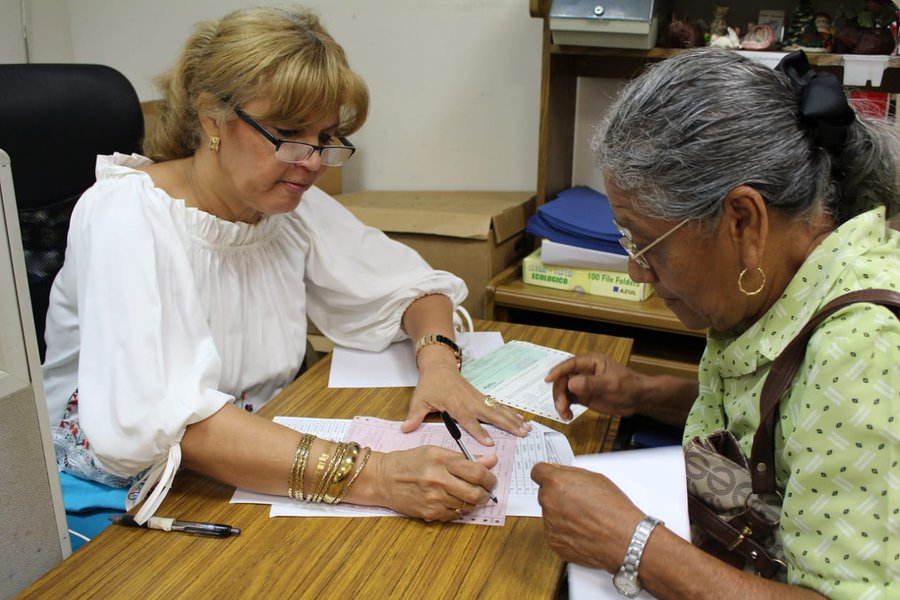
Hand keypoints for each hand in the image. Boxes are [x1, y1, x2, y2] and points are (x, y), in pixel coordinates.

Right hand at [369, 446, 497, 520]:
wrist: (383, 479)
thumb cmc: (410, 462)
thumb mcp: (435, 452)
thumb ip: (464, 458)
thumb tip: (491, 460)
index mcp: (440, 459)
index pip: (476, 471)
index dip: (489, 477)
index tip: (491, 478)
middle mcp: (437, 479)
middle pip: (475, 493)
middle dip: (486, 493)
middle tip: (485, 490)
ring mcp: (433, 498)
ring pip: (467, 506)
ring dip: (473, 502)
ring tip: (467, 494)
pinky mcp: (429, 513)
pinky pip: (455, 515)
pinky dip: (459, 509)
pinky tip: (453, 501)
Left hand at [402, 358, 530, 444]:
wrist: (439, 366)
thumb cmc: (430, 385)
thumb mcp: (419, 399)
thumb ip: (414, 415)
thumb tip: (405, 429)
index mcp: (456, 405)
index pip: (469, 421)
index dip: (479, 432)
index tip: (490, 443)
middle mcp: (470, 402)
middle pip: (491, 415)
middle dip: (506, 424)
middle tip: (521, 433)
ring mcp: (478, 399)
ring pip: (498, 410)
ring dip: (513, 419)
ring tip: (527, 428)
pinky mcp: (482, 397)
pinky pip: (498, 406)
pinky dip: (510, 412)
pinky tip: (521, 419)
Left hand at [531, 462, 643, 570]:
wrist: (625, 540)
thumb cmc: (614, 510)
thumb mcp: (595, 478)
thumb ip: (571, 474)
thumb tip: (560, 473)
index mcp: (556, 483)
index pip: (537, 471)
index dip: (546, 474)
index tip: (550, 477)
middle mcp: (549, 502)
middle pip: (544, 494)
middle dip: (557, 496)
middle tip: (576, 501)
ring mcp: (550, 524)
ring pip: (550, 514)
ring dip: (561, 515)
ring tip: (584, 518)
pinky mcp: (554, 542)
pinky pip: (554, 532)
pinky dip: (564, 532)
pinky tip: (582, 531)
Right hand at [544, 352, 641, 419]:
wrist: (638, 399)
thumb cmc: (628, 386)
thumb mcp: (611, 384)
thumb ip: (591, 383)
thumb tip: (571, 384)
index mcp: (590, 362)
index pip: (569, 364)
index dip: (557, 371)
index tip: (548, 380)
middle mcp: (582, 371)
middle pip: (562, 379)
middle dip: (559, 393)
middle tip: (562, 407)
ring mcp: (581, 384)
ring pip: (563, 391)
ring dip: (560, 402)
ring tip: (565, 414)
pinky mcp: (582, 396)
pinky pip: (568, 400)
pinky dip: (565, 408)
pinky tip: (568, 416)